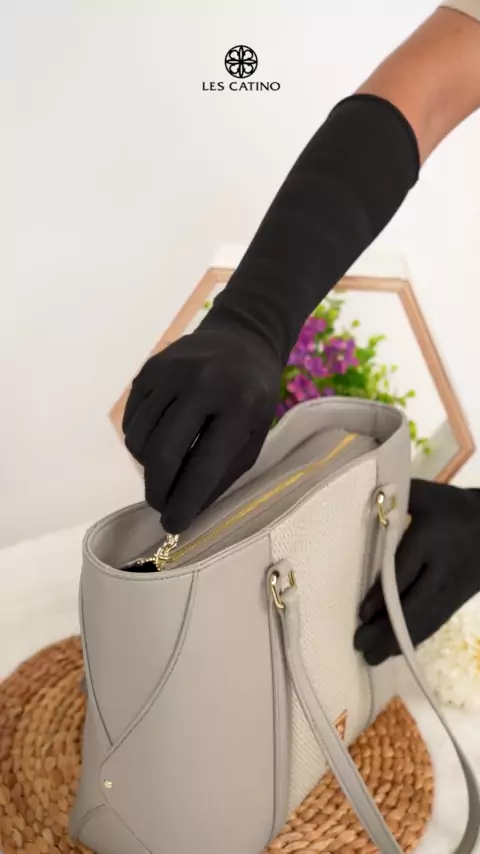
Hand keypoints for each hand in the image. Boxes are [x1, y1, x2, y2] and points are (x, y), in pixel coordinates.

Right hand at [122, 326, 282, 532]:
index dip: (185, 502)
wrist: (242, 339)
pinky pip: (132, 419)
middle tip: (162, 506)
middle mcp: (201, 384)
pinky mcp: (148, 368)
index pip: (203, 465)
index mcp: (239, 405)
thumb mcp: (254, 436)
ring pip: (139, 438)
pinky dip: (140, 441)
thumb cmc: (254, 397)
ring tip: (167, 470)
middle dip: (157, 490)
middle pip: (162, 453)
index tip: (173, 525)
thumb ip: (222, 473)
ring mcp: (170, 372)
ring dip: (148, 467)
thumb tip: (185, 512)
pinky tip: (158, 442)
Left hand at [354, 479, 479, 665]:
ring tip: (372, 657)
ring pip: (425, 619)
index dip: (382, 595)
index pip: (403, 571)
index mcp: (429, 539)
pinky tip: (397, 650)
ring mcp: (452, 587)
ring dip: (399, 641)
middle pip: (413, 604)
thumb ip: (397, 498)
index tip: (361, 614)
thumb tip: (361, 500)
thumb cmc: (451, 507)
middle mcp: (441, 568)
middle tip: (360, 646)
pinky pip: (436, 622)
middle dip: (386, 629)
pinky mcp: (458, 600)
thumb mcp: (426, 494)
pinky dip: (416, 638)